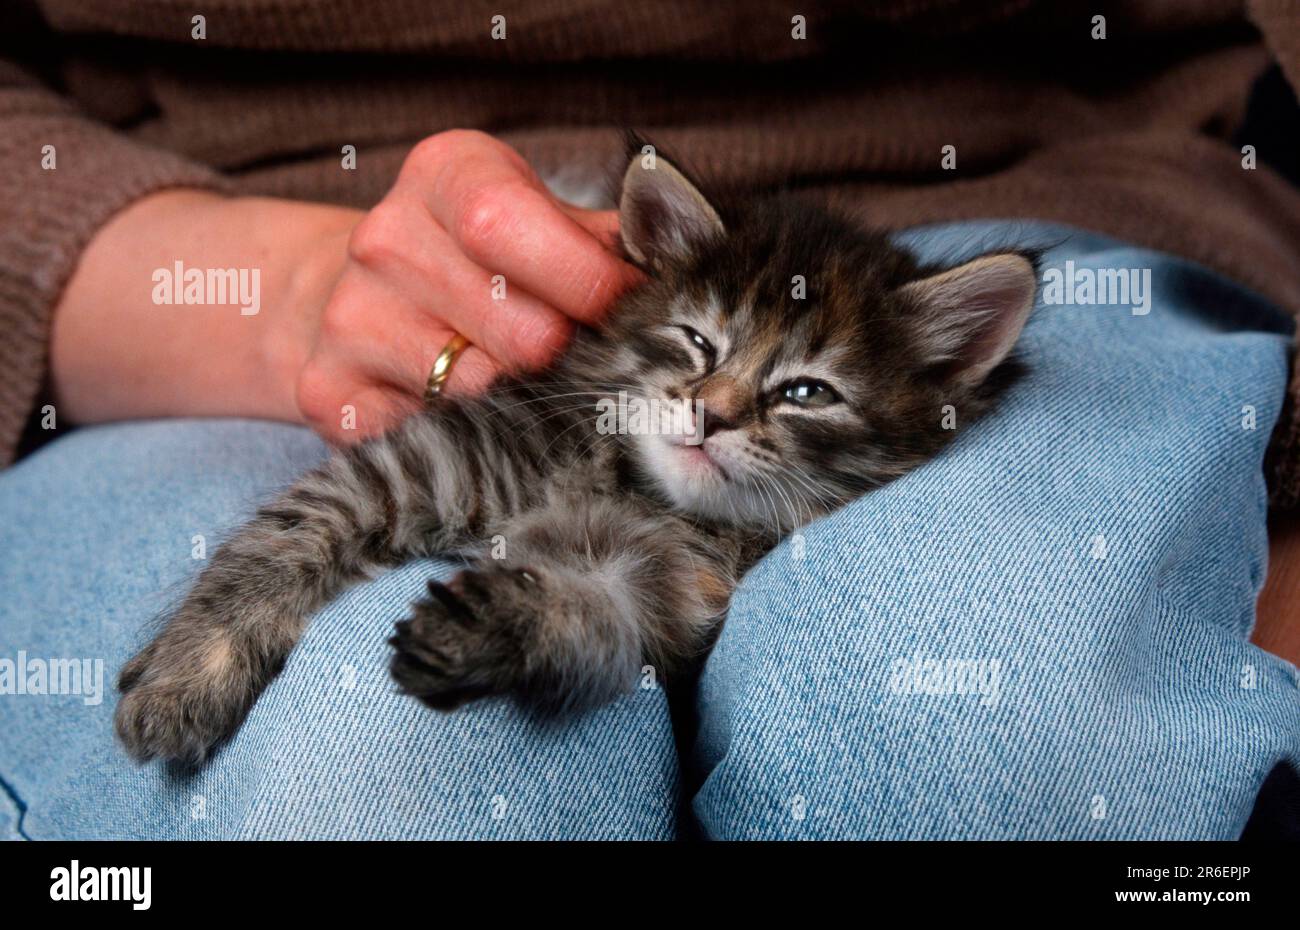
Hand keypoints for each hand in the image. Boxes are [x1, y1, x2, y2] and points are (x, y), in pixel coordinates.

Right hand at [50, 130, 638, 442]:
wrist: (363, 303)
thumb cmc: (487, 266)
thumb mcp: (546, 225)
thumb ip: (612, 244)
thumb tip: (687, 268)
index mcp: (447, 175)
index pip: (508, 224)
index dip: (585, 281)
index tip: (622, 311)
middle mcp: (385, 238)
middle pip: (515, 328)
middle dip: (567, 357)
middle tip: (579, 362)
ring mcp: (348, 317)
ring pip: (477, 392)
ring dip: (524, 404)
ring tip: (529, 390)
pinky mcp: (329, 391)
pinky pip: (428, 436)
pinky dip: (468, 439)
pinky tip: (473, 416)